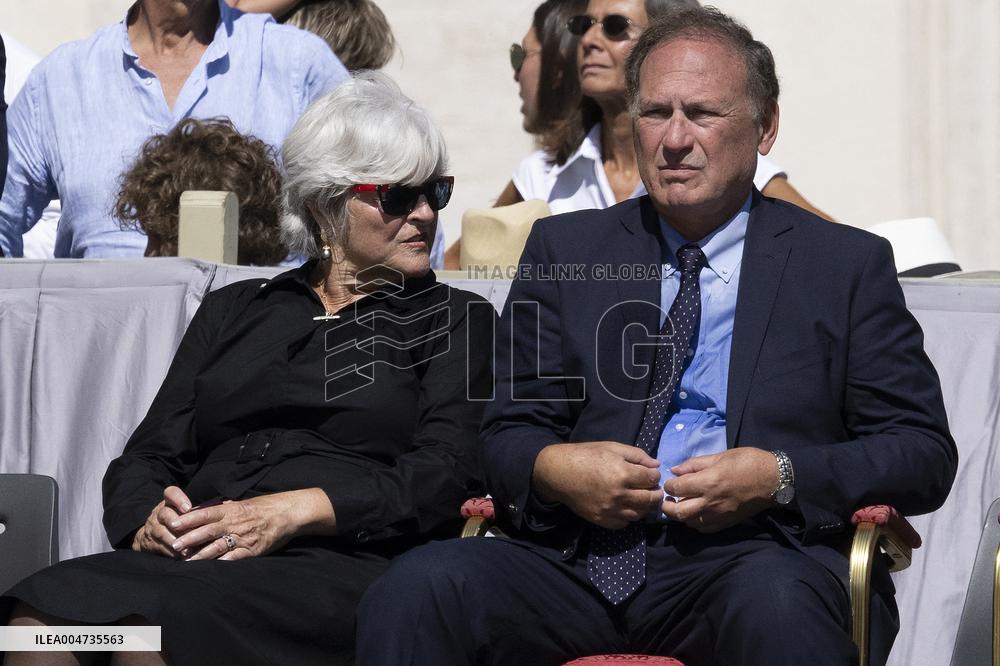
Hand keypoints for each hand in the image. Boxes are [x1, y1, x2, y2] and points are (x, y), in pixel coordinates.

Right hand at [131, 486, 193, 557]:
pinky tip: (182, 556)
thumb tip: (223, 507)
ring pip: (161, 532)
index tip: (188, 508)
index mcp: (170, 501)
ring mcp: (153, 527)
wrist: (156, 536)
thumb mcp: (187, 512)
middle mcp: (159, 512)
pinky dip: (172, 552)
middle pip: (165, 513)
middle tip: (189, 532)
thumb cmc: (182, 521)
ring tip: (188, 548)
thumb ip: (200, 509)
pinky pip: (160, 547)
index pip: (171, 493)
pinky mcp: (151, 542)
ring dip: (176, 541)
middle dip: (178, 523)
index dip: (179, 499)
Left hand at [169, 489, 335, 560]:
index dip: (188, 519)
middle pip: (207, 531)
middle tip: (172, 545)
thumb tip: (204, 510)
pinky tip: (211, 570)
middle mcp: (234, 523)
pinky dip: (222, 563)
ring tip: (185, 561)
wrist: (288, 512)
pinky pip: (234, 558)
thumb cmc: (264, 507)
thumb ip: (224, 509)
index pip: (205, 513)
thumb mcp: (243, 503)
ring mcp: (243, 537)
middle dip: (189, 539)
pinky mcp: (252, 550)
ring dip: (200, 554)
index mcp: (231, 509)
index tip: (173, 523)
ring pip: (217, 546)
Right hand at [532, 441, 662, 528]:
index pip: (652, 479)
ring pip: (639, 514)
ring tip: (640, 498)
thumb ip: (637, 456)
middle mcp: (619, 494)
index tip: (652, 474)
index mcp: (623, 473)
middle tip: (653, 489)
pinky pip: (624, 523)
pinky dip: (628, 516)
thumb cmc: (586, 456)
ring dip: (644, 506)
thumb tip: (656, 466)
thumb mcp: (612, 448)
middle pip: (650, 499)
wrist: (559, 473)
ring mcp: (610, 509)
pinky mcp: (602, 520)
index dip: (655, 475)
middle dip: (656, 493)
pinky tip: (625, 506)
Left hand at [661, 448, 778, 532]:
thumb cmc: (748, 462)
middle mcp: (710, 502)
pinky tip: (696, 514)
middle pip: (679, 512)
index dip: (668, 485)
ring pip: (689, 522)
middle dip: (667, 506)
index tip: (670, 482)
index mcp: (708, 482)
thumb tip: (675, 470)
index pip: (677, 488)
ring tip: (681, 505)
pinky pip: (704, 528)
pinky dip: (696, 523)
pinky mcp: (727, 523)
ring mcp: (719, 515)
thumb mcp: (720, 456)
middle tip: (667, 499)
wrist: (774, 480)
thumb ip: (695, 464)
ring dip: (681, 515)